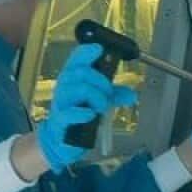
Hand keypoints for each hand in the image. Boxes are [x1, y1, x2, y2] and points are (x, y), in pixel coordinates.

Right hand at [36, 44, 137, 170]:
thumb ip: (114, 95)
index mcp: (72, 78)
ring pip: (79, 88)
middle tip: (109, 94)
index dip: (87, 51)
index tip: (99, 50)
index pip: (76, 58)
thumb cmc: (77, 116)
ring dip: (97, 97)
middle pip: (81, 71)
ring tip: (101, 107)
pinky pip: (69, 113)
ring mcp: (60, 103)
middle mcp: (64, 87)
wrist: (60, 141)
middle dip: (101, 82)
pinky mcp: (60, 121)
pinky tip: (91, 115)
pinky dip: (83, 113)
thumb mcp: (98, 101)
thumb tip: (131, 93)